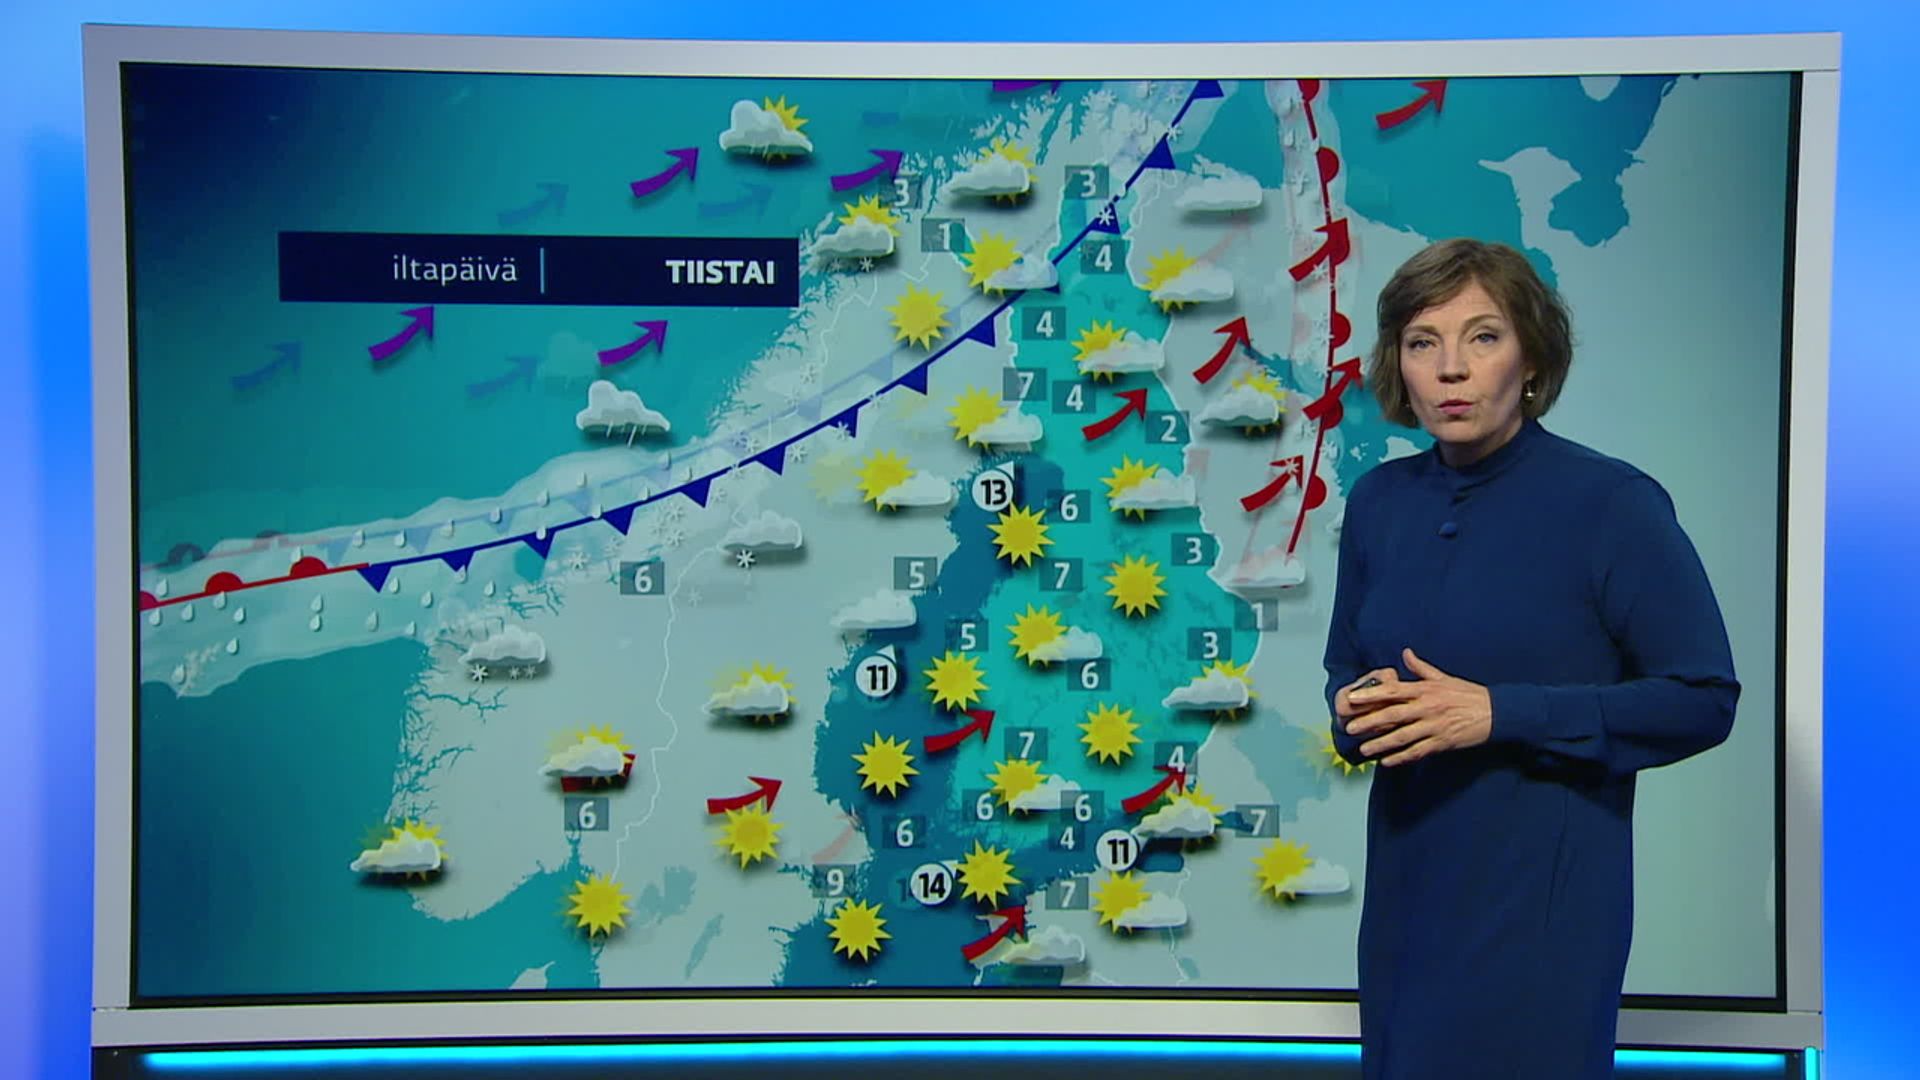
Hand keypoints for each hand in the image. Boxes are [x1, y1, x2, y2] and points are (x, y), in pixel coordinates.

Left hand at [1342, 648, 1492, 766]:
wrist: (1496, 712)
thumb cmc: (1468, 693)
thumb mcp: (1444, 677)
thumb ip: (1421, 668)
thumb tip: (1405, 653)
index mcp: (1426, 690)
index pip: (1393, 691)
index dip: (1371, 695)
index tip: (1352, 698)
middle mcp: (1427, 707)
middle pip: (1393, 715)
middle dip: (1369, 722)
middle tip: (1349, 728)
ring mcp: (1434, 726)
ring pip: (1402, 736)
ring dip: (1381, 743)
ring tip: (1363, 749)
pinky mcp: (1442, 742)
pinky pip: (1418, 751)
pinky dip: (1401, 757)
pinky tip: (1387, 762)